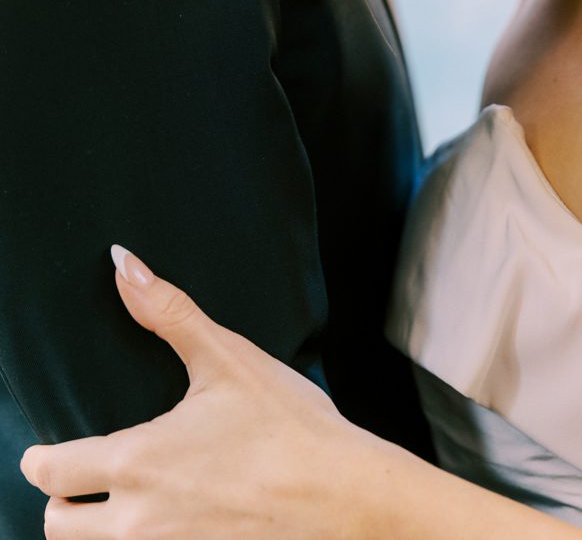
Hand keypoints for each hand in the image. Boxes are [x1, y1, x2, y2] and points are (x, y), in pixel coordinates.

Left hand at [20, 248, 390, 538]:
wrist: (345, 496)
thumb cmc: (291, 428)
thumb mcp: (229, 360)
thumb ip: (169, 312)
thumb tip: (123, 264)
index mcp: (136, 461)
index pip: (48, 471)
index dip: (42, 457)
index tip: (53, 449)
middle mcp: (137, 519)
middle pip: (56, 525)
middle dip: (64, 499)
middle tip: (90, 476)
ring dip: (99, 526)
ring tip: (132, 498)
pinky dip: (149, 539)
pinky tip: (179, 517)